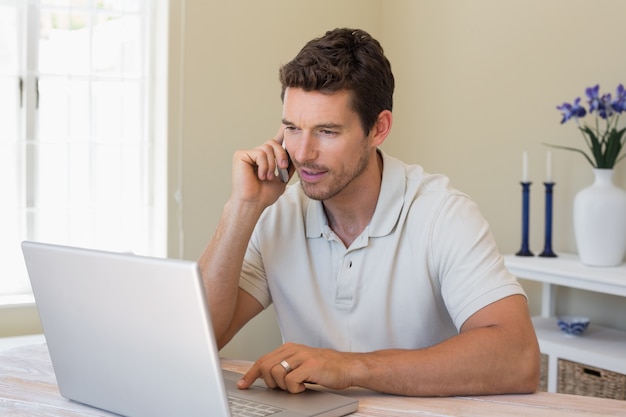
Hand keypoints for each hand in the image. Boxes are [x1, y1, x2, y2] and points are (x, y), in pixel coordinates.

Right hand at [230, 126, 292, 207]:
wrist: (253, 203)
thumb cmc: (264, 194)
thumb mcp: (282, 178)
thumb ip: (288, 165)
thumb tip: (296, 153)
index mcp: (265, 158)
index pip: (274, 142)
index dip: (281, 133)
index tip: (287, 123)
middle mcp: (256, 154)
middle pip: (273, 143)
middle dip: (281, 155)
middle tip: (282, 169)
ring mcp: (247, 154)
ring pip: (267, 148)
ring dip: (272, 164)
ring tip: (267, 176)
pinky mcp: (241, 155)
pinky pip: (260, 153)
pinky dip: (264, 165)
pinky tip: (260, 175)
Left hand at [237, 343, 353, 392]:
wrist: (347, 367)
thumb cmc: (325, 368)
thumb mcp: (300, 364)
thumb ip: (285, 366)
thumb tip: (265, 377)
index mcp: (288, 349)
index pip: (263, 360)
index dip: (251, 374)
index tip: (243, 384)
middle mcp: (293, 350)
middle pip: (266, 367)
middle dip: (270, 382)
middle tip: (283, 387)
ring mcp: (302, 356)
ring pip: (276, 374)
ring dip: (284, 386)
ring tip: (297, 386)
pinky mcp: (310, 366)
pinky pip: (291, 381)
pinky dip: (295, 389)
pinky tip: (304, 387)